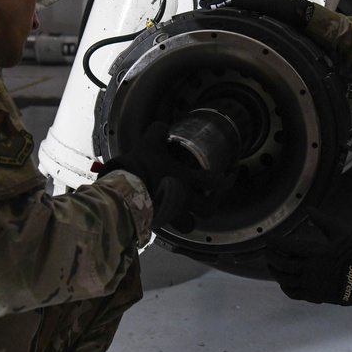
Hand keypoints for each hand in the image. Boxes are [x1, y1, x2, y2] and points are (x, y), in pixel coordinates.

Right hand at [100, 122, 219, 229]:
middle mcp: (183, 199)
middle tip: (212, 196)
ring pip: (190, 225)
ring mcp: (171, 213)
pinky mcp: (157, 221)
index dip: (226, 179)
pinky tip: (166, 210)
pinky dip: (170, 220)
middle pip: (208, 209)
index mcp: (185, 179)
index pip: (215, 182)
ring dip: (191, 219)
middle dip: (213, 204)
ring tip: (188, 211)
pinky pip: (169, 225)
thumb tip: (163, 127)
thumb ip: (159, 132)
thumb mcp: (150, 143)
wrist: (122, 190)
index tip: (228, 173)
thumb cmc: (140, 167)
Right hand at [200, 0, 314, 30]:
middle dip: (217, 0)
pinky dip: (232, 4)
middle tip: (202, 5)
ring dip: (223, 2)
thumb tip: (232, 0)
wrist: (302, 14)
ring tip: (210, 6)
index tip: (207, 6)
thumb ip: (250, 3)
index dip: (219, 1)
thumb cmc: (287, 11)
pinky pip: (242, 2)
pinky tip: (227, 8)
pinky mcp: (262, 0)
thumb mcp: (268, 7)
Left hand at [266, 209, 351, 305]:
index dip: (275, 243)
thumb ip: (323, 221)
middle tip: (267, 252)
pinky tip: (282, 281)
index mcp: (314, 253)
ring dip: (274, 272)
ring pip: (284, 279)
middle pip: (282, 264)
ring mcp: (308, 284)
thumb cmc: (349, 255)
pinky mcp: (311, 295)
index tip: (269, 240)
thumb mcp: (339, 234)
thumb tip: (309, 209)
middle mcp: (308, 269)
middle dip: (271, 257)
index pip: (287, 247)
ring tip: (271, 265)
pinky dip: (284, 286)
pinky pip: (292, 292)